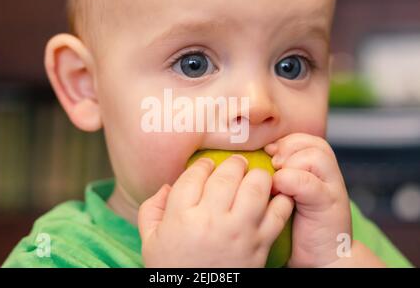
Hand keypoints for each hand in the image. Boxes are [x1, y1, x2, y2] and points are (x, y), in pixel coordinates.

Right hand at [138, 155, 293, 266]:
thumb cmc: (173, 268)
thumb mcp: (150, 240)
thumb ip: (152, 209)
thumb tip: (167, 186)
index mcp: (182, 217)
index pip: (195, 176)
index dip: (202, 164)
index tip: (206, 164)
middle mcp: (212, 221)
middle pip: (228, 176)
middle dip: (233, 163)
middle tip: (236, 162)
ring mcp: (239, 232)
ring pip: (255, 188)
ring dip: (257, 176)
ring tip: (254, 175)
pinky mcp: (260, 244)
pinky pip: (278, 214)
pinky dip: (281, 200)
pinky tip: (274, 195)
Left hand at [265, 133, 351, 266]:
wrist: (321, 256)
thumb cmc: (296, 225)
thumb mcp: (285, 192)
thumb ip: (277, 173)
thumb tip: (251, 157)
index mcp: (317, 168)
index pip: (302, 138)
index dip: (283, 141)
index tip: (267, 153)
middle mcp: (328, 174)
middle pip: (312, 142)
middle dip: (288, 148)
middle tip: (273, 164)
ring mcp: (332, 188)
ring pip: (314, 156)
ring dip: (290, 163)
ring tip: (277, 179)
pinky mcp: (329, 204)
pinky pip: (309, 182)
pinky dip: (290, 181)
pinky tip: (279, 192)